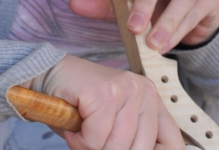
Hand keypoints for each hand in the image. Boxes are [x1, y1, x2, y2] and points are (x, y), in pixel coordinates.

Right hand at [30, 55, 183, 149]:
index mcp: (151, 100)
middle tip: (92, 141)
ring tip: (81, 130)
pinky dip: (79, 141)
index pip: (172, 143)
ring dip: (91, 147)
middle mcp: (144, 91)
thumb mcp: (114, 125)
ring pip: (116, 147)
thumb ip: (131, 141)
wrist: (46, 76)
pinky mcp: (105, 93)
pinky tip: (73, 126)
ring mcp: (126, 89)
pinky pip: (95, 139)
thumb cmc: (78, 104)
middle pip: (140, 149)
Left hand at [71, 0, 218, 52]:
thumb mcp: (129, 5)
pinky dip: (180, 30)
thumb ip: (105, 3)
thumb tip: (74, 3)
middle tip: (134, 27)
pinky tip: (166, 44)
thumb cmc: (156, 5)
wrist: (191, 21)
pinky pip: (197, 10)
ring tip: (152, 43)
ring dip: (167, 20)